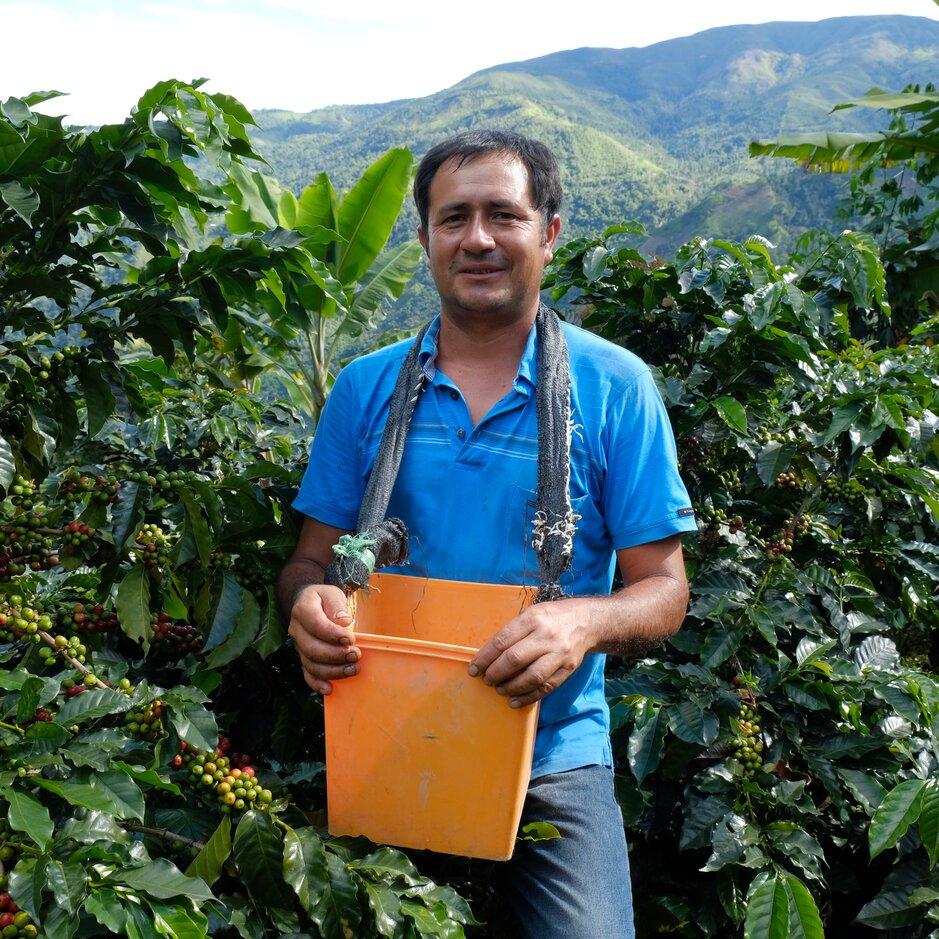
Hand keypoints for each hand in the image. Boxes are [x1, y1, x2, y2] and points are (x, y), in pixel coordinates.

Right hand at [287, 584, 359, 694]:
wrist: (307, 603)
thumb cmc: (323, 599)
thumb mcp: (332, 593)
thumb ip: (337, 605)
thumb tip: (344, 622)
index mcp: (303, 610)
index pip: (315, 625)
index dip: (333, 634)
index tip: (350, 639)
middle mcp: (296, 630)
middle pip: (312, 648)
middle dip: (335, 655)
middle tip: (356, 655)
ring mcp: (298, 646)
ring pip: (311, 664)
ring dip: (333, 671)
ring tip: (353, 669)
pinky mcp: (303, 657)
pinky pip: (307, 674)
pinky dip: (317, 684)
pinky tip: (330, 689)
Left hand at [468, 599, 592, 707]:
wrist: (587, 621)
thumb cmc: (552, 617)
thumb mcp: (532, 614)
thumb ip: (513, 632)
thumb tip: (489, 655)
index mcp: (532, 619)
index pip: (502, 641)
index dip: (484, 658)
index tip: (474, 669)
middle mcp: (546, 636)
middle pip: (515, 659)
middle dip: (495, 673)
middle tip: (486, 680)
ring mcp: (559, 654)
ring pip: (531, 676)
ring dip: (511, 687)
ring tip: (500, 690)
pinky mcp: (568, 669)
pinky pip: (546, 687)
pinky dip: (528, 697)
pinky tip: (515, 700)